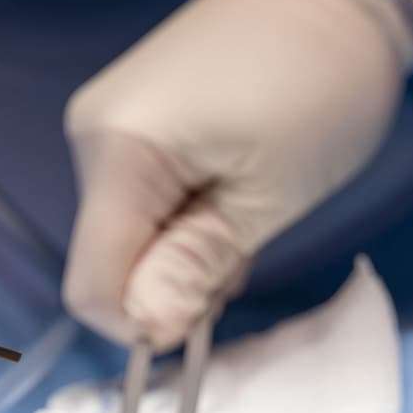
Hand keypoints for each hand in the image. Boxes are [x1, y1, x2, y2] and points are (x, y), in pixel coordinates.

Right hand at [62, 0, 412, 350]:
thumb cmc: (319, 81)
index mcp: (119, 152)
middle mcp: (95, 137)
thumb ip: (197, 266)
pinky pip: (141, 204)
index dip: (146, 321)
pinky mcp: (134, 122)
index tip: (209, 312)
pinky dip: (184, 220)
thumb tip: (147, 332)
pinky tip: (231, 192)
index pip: (93, 288)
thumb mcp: (268, 196)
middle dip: (172, 283)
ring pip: (127, 238)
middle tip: (245, 248)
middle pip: (108, 263)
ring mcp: (110, 126)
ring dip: (184, 252)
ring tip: (248, 211)